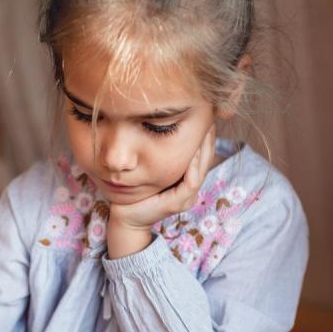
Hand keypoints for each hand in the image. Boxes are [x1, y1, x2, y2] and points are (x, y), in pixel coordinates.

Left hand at [107, 125, 214, 258]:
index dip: (205, 136)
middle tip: (208, 116)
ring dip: (203, 149)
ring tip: (204, 128)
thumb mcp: (151, 167)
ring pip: (201, 170)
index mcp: (187, 181)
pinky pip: (191, 181)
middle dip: (208, 138)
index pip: (202, 155)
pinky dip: (192, 165)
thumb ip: (160, 153)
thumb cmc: (134, 190)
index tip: (204, 115)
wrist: (124, 216)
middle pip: (206, 160)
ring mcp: (186, 198)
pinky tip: (189, 150)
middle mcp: (190, 190)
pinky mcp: (178, 203)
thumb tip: (161, 126)